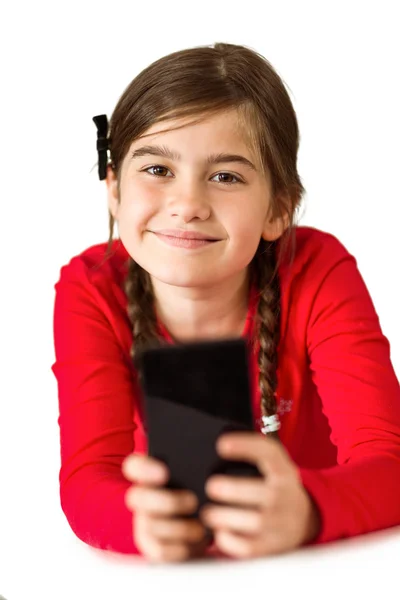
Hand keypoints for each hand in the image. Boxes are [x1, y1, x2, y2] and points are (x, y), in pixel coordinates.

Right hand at [122, 454, 208, 562]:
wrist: (197, 519)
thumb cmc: (196, 487)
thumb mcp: (195, 473)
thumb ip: (195, 463)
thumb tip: (209, 455)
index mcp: (149, 474)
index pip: (133, 466)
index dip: (144, 470)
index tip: (164, 473)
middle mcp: (141, 498)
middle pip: (136, 498)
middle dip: (166, 501)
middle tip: (193, 501)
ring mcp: (144, 522)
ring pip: (150, 526)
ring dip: (178, 528)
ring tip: (201, 527)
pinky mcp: (153, 546)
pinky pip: (160, 551)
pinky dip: (180, 547)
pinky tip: (197, 541)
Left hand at [199, 432, 320, 558]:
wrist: (302, 519)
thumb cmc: (275, 488)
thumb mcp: (273, 467)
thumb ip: (253, 454)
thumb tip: (219, 444)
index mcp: (283, 470)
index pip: (269, 453)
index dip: (245, 446)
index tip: (221, 444)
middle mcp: (285, 494)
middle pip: (260, 491)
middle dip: (232, 488)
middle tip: (211, 486)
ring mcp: (281, 521)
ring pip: (255, 521)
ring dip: (226, 517)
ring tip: (207, 513)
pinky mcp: (273, 545)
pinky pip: (251, 547)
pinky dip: (232, 541)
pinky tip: (219, 532)